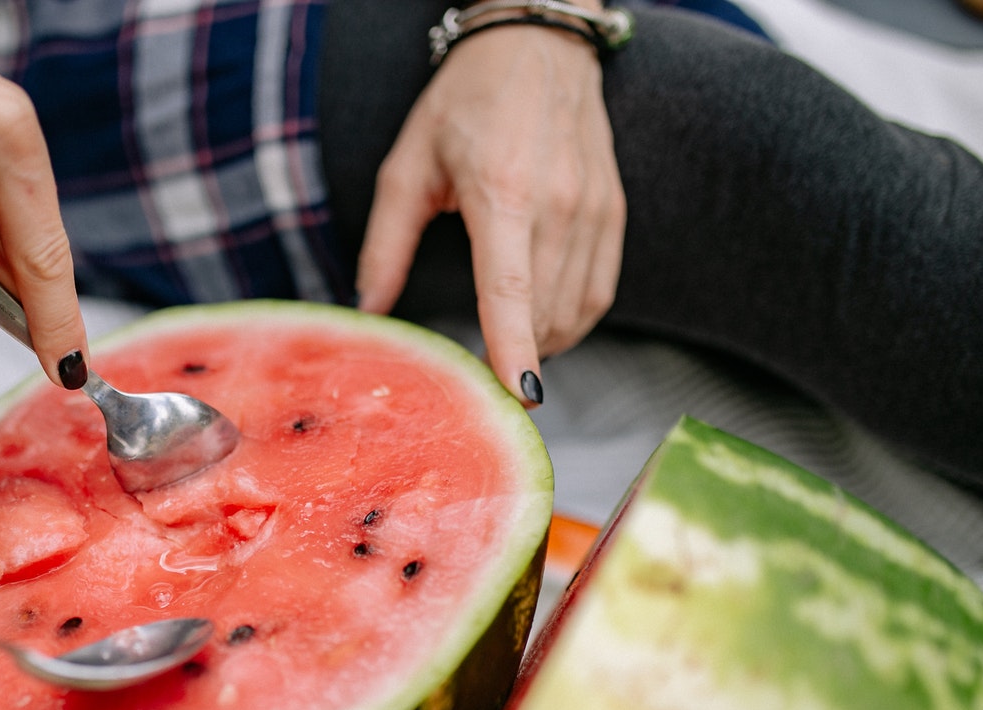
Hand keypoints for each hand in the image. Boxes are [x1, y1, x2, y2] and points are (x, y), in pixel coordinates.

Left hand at [355, 23, 624, 404]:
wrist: (538, 42)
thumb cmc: (466, 100)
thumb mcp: (408, 164)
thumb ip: (387, 243)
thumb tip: (368, 308)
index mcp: (501, 192)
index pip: (511, 287)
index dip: (514, 346)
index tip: (518, 394)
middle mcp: (558, 203)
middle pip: (543, 313)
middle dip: (513, 357)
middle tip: (477, 378)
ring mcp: (593, 208)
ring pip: (574, 311)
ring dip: (541, 344)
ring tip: (505, 348)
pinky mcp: (614, 211)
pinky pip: (598, 291)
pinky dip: (570, 322)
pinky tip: (539, 325)